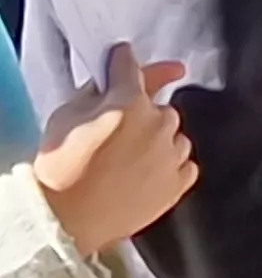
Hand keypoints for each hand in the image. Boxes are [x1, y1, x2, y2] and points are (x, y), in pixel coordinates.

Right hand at [30, 45, 192, 257]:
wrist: (65, 220)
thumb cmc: (59, 169)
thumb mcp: (65, 118)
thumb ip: (94, 92)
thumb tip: (111, 79)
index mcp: (129, 102)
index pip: (131, 69)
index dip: (124, 61)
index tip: (125, 57)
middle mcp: (159, 124)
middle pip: (159, 107)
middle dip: (142, 113)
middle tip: (117, 134)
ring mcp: (172, 155)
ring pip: (175, 136)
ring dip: (159, 141)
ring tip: (129, 161)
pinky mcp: (178, 183)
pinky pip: (184, 164)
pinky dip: (170, 166)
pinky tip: (147, 174)